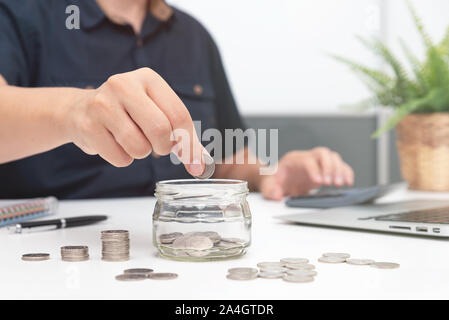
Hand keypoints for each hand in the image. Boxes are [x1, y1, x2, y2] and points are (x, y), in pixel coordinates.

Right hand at [64, 68, 204, 175]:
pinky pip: (120, 158)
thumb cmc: (128, 114)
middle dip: (163, 147)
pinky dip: (122, 158)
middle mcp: (124, 85)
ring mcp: (103, 104)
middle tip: (156, 145)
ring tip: (130, 139)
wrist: (79, 111)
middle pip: (161, 130)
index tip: (191, 160)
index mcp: (149, 79)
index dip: (188, 143)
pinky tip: (113, 143)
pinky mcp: (88, 125)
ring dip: (140, 153)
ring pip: (140, 147)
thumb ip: (183, 137)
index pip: (179, 115)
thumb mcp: (157, 113)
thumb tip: (201, 166)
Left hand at [260, 147, 353, 200]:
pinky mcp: (326, 170)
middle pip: (323, 154)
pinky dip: (346, 172)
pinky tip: (348, 182)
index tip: (319, 182)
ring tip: (340, 184)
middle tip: (332, 183)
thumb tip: (276, 194)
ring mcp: (318, 163)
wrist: (279, 180)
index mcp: (294, 159)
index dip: (314, 169)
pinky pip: (340, 166)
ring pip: (334, 158)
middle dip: (330, 167)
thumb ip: (270, 189)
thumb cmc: (275, 180)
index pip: (307, 160)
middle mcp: (308, 158)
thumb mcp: (268, 185)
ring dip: (340, 170)